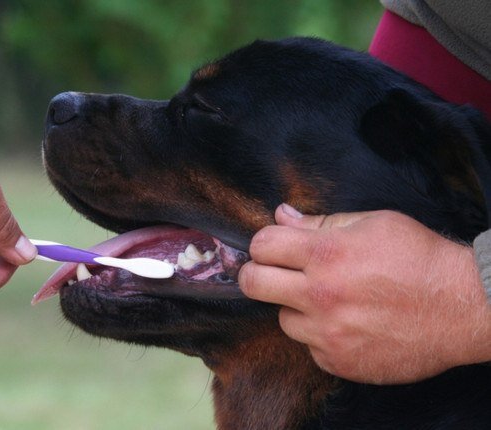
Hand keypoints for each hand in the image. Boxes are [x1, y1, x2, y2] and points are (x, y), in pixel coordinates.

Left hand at [239, 204, 490, 383]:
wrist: (464, 307)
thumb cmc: (421, 258)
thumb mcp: (374, 223)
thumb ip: (320, 222)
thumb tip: (281, 215)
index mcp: (326, 255)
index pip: (261, 245)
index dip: (264, 243)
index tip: (273, 248)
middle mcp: (321, 295)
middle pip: (253, 284)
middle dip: (256, 274)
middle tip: (270, 274)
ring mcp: (328, 333)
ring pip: (282, 319)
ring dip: (297, 309)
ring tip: (330, 301)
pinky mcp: (338, 362)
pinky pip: (309, 347)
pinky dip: (321, 336)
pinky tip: (348, 325)